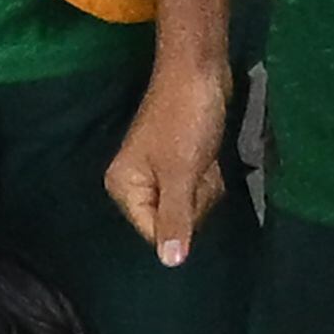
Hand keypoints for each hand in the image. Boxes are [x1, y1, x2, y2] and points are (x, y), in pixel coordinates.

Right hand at [104, 58, 232, 265]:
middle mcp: (136, 182)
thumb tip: (170, 264)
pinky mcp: (178, 161)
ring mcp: (158, 171)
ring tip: (203, 154)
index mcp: (125, 186)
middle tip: (197, 164)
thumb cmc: (187, 119)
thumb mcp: (181, 173)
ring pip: (190, 203)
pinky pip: (197, 185)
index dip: (182, 217)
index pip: (155, 232)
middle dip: (196, 197)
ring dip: (205, 184)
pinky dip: (208, 173)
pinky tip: (208, 151)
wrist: (201, 69)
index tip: (191, 185)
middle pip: (174, 220)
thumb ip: (175, 219)